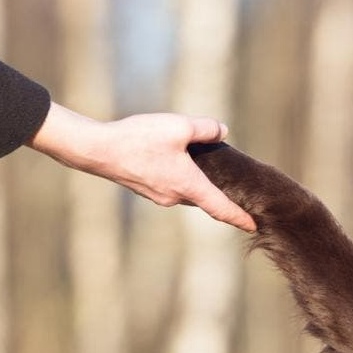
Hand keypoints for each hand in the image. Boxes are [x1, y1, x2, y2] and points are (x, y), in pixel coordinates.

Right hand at [27, 102, 256, 231]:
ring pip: (189, 192)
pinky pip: (173, 186)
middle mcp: (175, 197)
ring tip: (211, 169)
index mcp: (189, 185)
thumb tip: (222, 131)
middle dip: (222, 196)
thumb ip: (205, 129)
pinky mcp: (146, 188)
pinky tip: (180, 162)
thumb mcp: (179, 126)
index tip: (255, 227)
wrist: (97, 150)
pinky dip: (184, 179)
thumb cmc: (138, 139)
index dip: (240, 218)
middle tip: (240, 190)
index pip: (221, 208)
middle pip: (207, 199)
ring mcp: (159, 195)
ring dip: (201, 184)